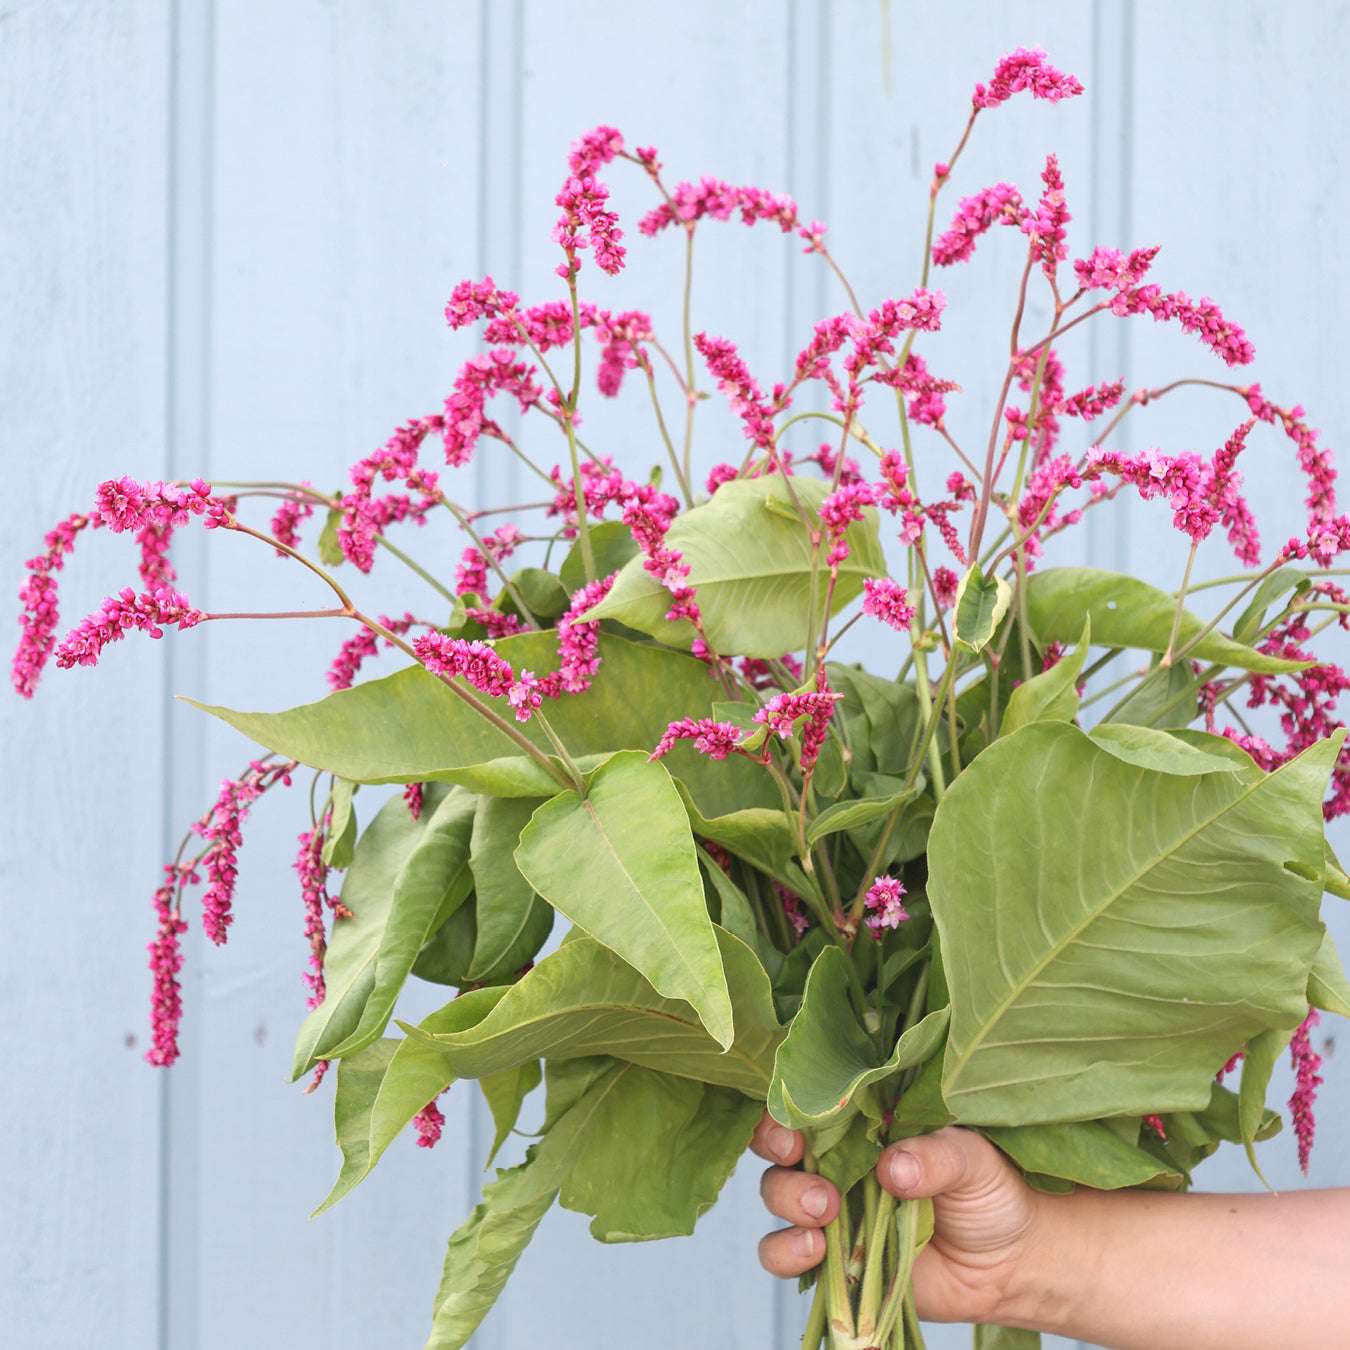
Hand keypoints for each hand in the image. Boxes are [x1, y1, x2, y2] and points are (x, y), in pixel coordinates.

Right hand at [750, 1114, 1041, 1323]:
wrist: (1009, 1262)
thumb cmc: (990, 1191)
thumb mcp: (974, 1160)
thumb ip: (936, 1156)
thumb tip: (893, 1167)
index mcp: (863, 1122)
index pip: (807, 1101)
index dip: (786, 1106)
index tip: (795, 1125)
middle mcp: (837, 1160)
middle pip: (777, 1144)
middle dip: (778, 1150)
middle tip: (806, 1166)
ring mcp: (831, 1209)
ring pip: (775, 1194)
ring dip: (787, 1201)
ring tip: (825, 1214)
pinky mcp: (832, 1258)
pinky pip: (784, 1254)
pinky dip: (786, 1252)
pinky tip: (814, 1251)